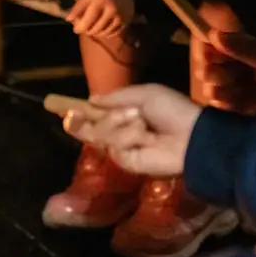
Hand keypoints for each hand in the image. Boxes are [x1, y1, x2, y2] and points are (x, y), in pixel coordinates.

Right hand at [63, 84, 199, 176]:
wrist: (190, 135)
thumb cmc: (171, 109)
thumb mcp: (144, 94)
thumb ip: (116, 98)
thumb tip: (91, 99)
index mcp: (125, 113)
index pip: (96, 114)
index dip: (80, 112)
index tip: (64, 108)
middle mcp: (120, 131)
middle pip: (89, 129)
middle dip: (80, 122)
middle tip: (70, 116)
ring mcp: (122, 148)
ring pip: (100, 135)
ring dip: (116, 124)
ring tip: (138, 120)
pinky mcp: (127, 162)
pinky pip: (114, 146)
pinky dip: (127, 137)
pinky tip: (142, 135)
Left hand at [66, 0, 134, 36]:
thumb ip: (79, 5)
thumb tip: (68, 19)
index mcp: (99, 1)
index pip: (85, 22)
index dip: (78, 28)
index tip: (76, 27)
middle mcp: (111, 10)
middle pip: (94, 30)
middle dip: (86, 30)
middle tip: (84, 26)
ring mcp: (120, 17)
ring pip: (103, 33)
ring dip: (96, 32)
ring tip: (93, 27)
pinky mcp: (126, 21)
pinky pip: (113, 34)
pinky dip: (106, 33)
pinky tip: (102, 28)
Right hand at [195, 29, 255, 113]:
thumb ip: (242, 46)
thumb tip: (214, 34)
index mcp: (235, 48)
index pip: (207, 42)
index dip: (204, 48)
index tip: (208, 54)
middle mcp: (228, 65)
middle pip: (204, 67)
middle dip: (214, 72)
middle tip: (231, 75)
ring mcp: (228, 87)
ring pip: (209, 86)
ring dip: (221, 88)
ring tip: (239, 90)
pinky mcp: (230, 106)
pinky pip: (216, 104)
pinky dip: (225, 103)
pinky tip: (238, 101)